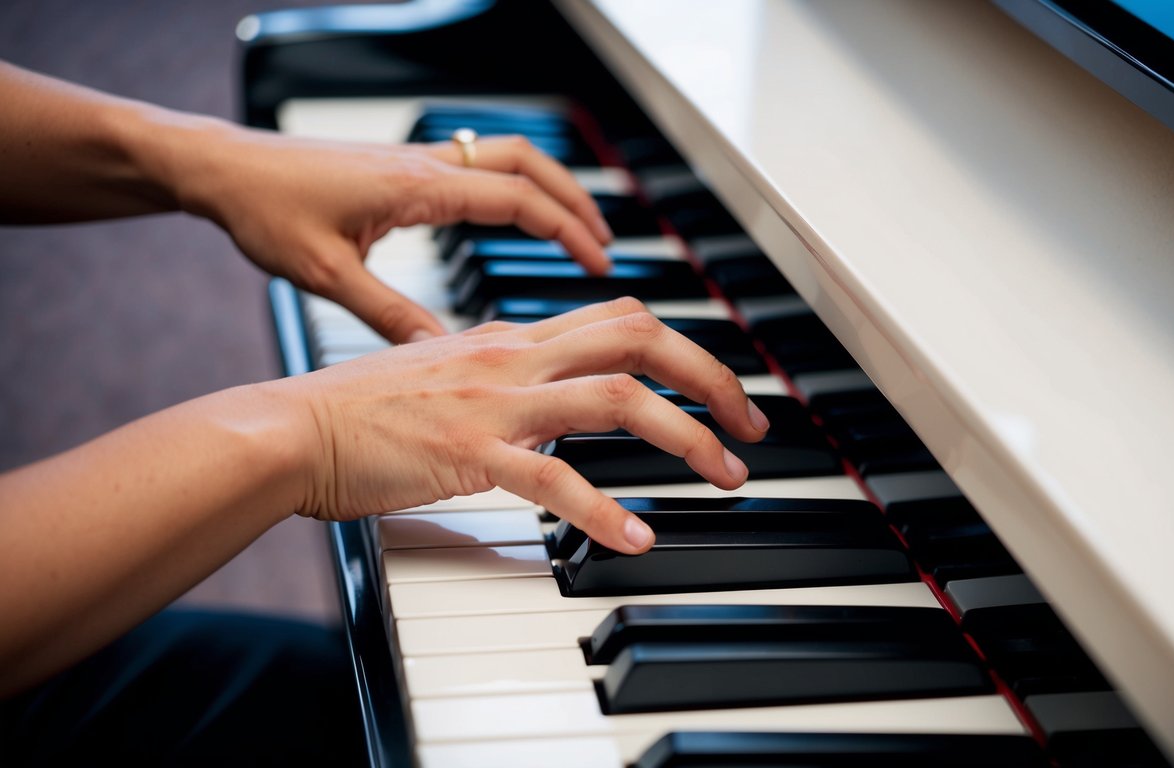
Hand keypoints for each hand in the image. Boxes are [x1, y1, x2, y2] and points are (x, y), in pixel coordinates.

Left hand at [178, 126, 613, 342]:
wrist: (221, 169)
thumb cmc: (266, 211)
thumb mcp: (329, 277)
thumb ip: (391, 316)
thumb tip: (441, 353)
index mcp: (416, 187)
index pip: (517, 199)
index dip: (565, 230)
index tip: (599, 261)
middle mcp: (424, 164)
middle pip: (528, 165)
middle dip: (574, 202)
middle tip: (604, 245)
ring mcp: (414, 159)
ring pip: (505, 157)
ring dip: (547, 187)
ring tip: (574, 228)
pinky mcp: (400, 166)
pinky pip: (476, 164)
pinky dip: (511, 184)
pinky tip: (512, 216)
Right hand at [282, 298, 770, 552]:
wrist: (290, 429)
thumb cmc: (361, 410)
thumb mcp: (448, 372)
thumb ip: (507, 375)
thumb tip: (557, 392)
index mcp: (512, 338)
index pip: (621, 318)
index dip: (684, 346)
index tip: (718, 389)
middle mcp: (514, 358)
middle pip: (639, 340)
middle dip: (710, 378)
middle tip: (750, 426)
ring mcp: (494, 404)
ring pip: (615, 400)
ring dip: (683, 437)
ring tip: (723, 477)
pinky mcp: (468, 454)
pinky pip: (553, 481)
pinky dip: (602, 509)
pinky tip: (635, 537)